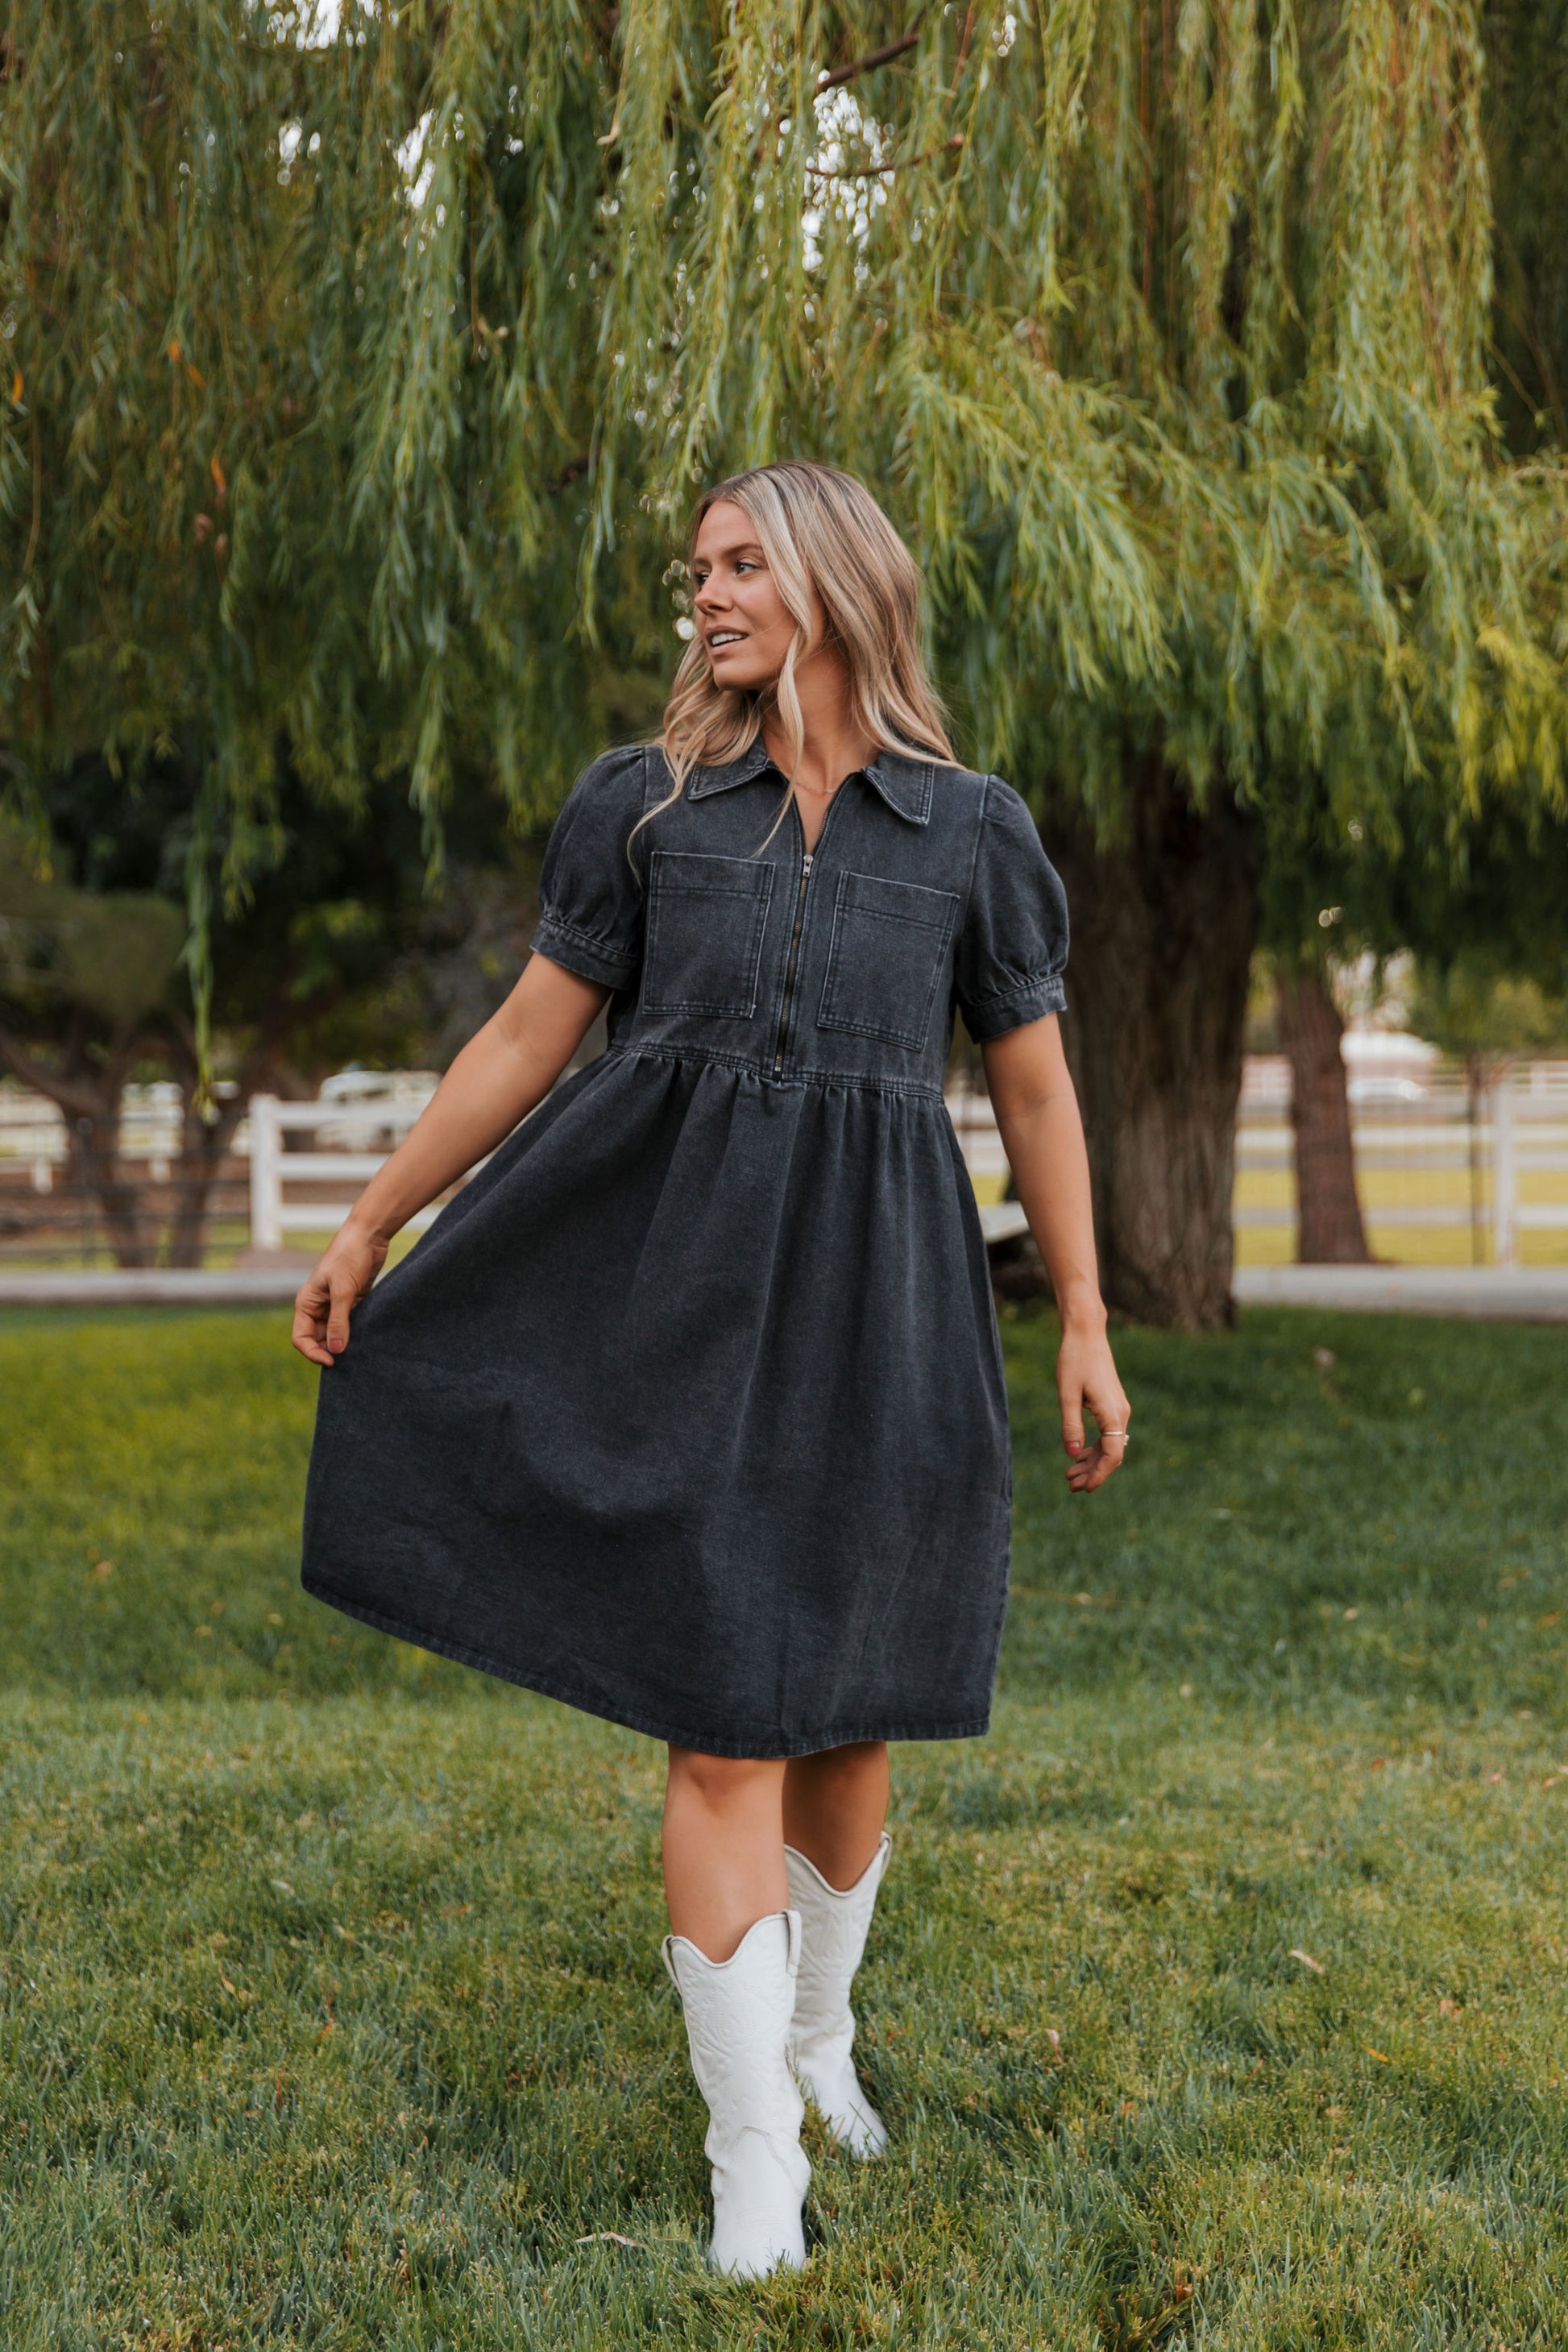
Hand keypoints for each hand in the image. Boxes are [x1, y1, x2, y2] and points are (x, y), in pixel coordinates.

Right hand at [290, 1221, 387, 1366]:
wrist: (368, 1236)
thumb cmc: (350, 1256)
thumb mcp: (343, 1289)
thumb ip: (339, 1321)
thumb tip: (336, 1350)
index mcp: (307, 1303)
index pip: (301, 1338)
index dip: (313, 1353)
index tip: (333, 1361)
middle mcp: (318, 1307)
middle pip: (318, 1340)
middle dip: (330, 1351)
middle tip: (350, 1359)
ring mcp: (335, 1306)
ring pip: (335, 1334)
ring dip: (344, 1343)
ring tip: (359, 1351)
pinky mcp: (353, 1303)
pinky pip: (350, 1326)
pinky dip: (356, 1334)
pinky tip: (367, 1339)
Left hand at [1057, 1317, 1129, 1494]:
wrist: (1087, 1334)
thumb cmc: (1074, 1361)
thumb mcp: (1067, 1395)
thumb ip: (1071, 1426)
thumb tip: (1072, 1455)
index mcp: (1113, 1414)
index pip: (1112, 1456)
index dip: (1099, 1475)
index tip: (1084, 1489)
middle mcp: (1121, 1414)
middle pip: (1112, 1454)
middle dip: (1093, 1472)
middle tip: (1071, 1485)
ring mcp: (1119, 1409)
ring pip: (1109, 1445)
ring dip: (1091, 1461)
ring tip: (1070, 1474)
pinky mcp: (1112, 1404)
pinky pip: (1107, 1433)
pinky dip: (1094, 1447)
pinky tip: (1078, 1454)